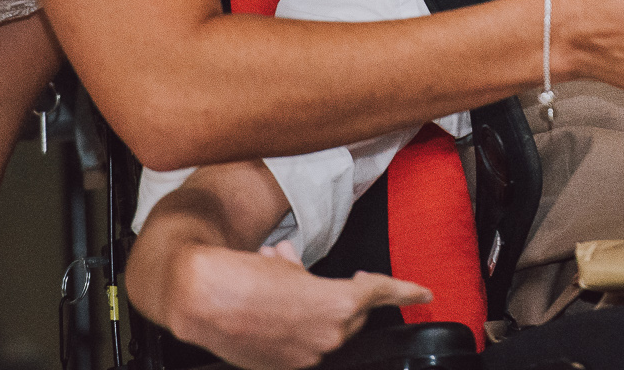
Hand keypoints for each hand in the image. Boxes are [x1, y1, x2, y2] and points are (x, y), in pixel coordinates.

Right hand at [161, 239, 429, 369]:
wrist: (199, 296)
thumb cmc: (240, 274)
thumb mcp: (285, 264)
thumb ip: (306, 275)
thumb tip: (299, 272)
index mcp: (337, 304)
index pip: (379, 294)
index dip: (405, 291)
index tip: (424, 292)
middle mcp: (327, 336)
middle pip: (352, 314)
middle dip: (340, 294)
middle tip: (306, 277)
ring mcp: (305, 356)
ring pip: (325, 330)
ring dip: (310, 309)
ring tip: (274, 289)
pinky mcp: (283, 367)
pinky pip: (302, 345)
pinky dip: (293, 328)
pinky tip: (269, 313)